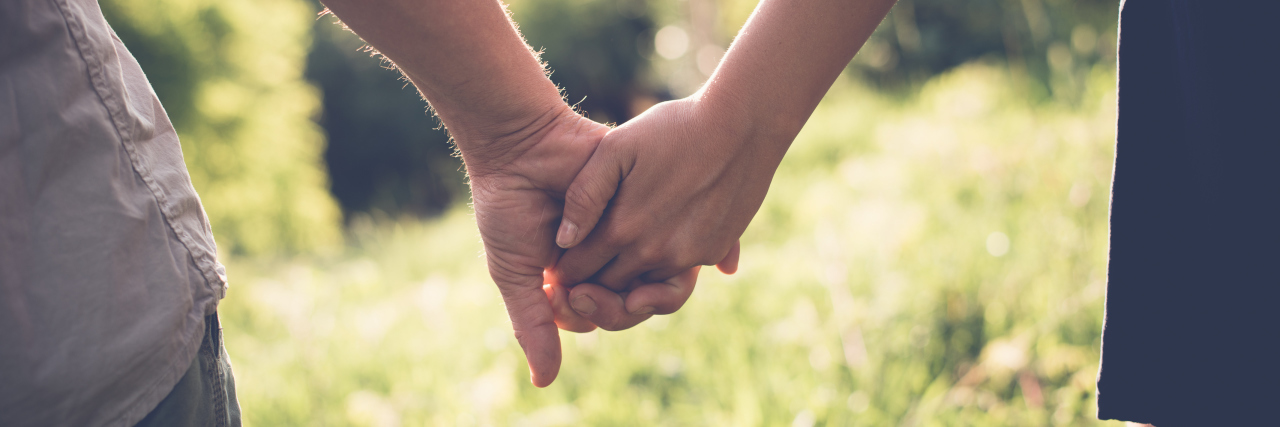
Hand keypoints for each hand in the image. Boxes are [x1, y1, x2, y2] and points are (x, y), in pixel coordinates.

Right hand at [461, 104, 700, 386]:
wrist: (518, 146)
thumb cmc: (507, 208)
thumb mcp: (514, 272)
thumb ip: (533, 324)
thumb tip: (543, 383)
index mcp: (580, 277)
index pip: (606, 316)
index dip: (596, 316)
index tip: (569, 300)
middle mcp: (610, 259)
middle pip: (636, 303)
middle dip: (614, 306)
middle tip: (583, 291)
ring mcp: (631, 231)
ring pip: (656, 277)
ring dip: (637, 286)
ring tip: (607, 277)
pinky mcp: (646, 203)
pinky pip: (669, 237)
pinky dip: (662, 253)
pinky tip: (644, 252)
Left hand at [551, 96, 776, 297]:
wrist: (742, 124)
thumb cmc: (672, 128)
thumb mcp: (616, 148)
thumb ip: (584, 195)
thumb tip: (564, 240)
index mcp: (624, 229)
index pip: (578, 270)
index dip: (564, 271)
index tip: (558, 265)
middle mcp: (656, 253)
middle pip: (609, 289)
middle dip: (591, 286)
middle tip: (580, 276)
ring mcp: (688, 257)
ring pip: (644, 289)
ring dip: (628, 284)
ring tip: (615, 266)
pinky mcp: (714, 252)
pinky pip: (679, 277)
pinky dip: (663, 272)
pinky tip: (655, 248)